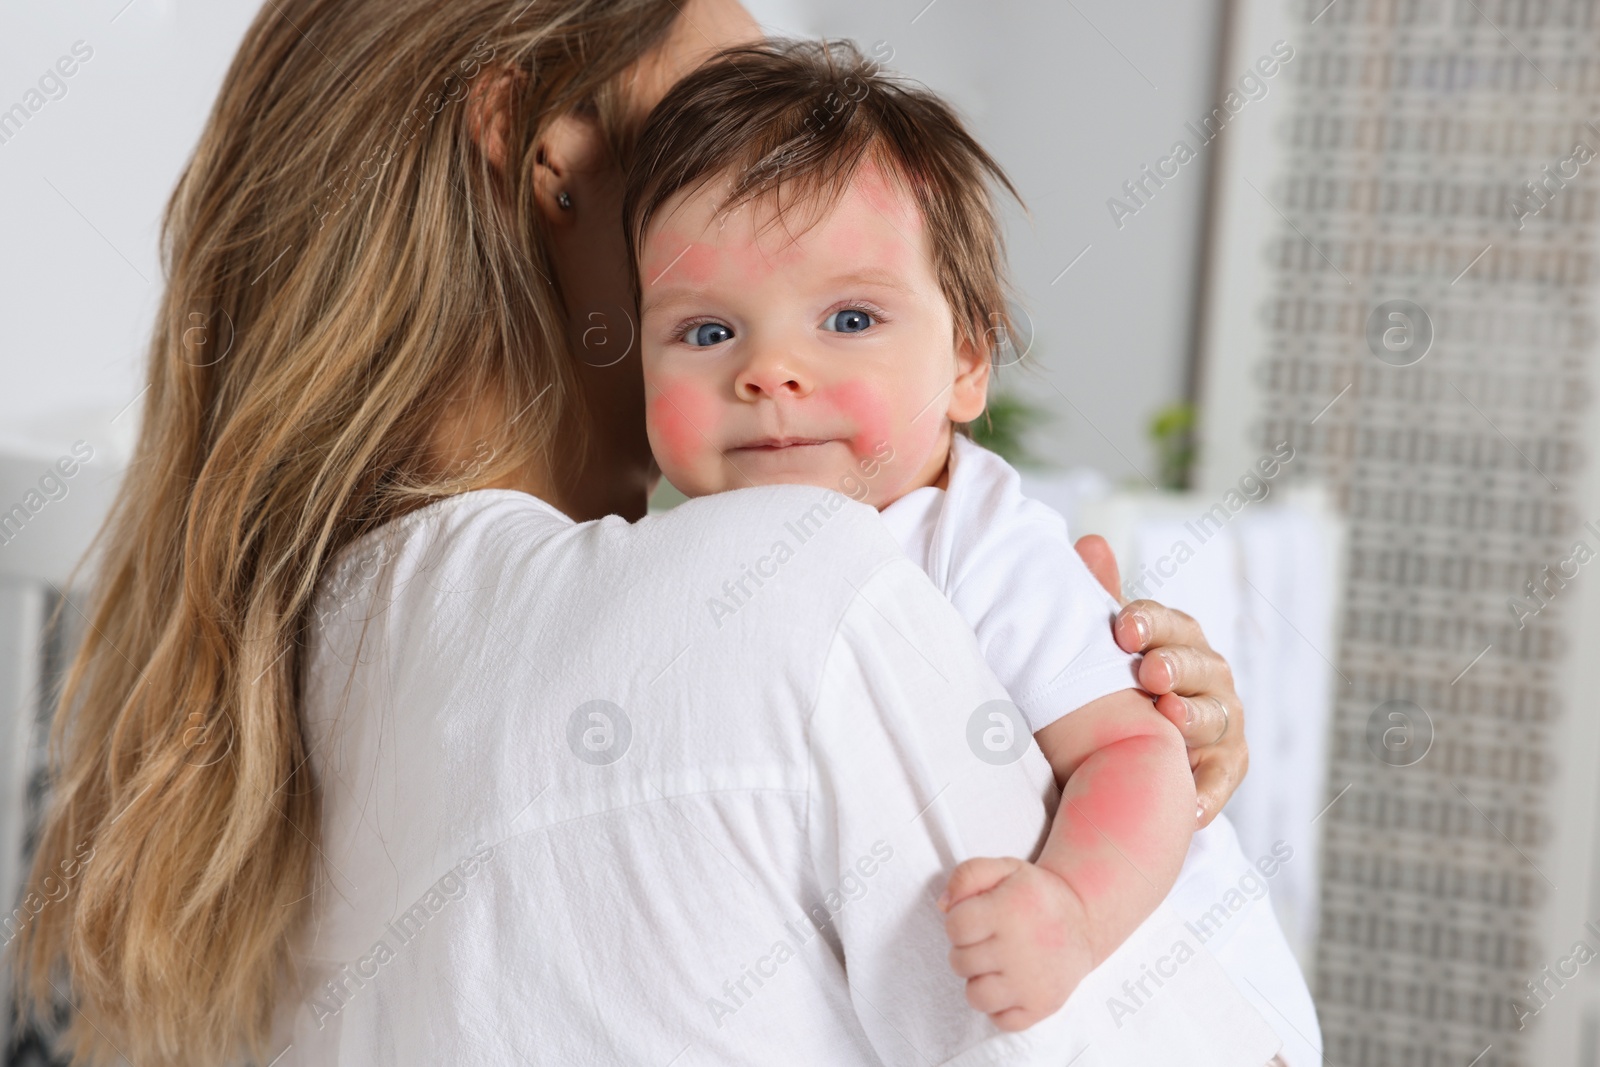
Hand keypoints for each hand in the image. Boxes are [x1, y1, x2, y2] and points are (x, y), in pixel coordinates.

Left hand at [937, 856, 1093, 1031]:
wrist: (1084, 920)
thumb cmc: (1036, 895)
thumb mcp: (1004, 869)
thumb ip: (967, 876)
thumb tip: (943, 906)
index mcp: (1008, 911)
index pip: (954, 927)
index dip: (958, 922)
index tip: (976, 919)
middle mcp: (1020, 950)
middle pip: (960, 962)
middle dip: (967, 950)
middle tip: (989, 940)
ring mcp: (1031, 983)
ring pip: (975, 997)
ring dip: (979, 981)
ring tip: (996, 965)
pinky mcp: (1042, 1006)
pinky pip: (1000, 1020)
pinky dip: (1000, 1006)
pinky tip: (1010, 984)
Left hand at [1075, 535, 1246, 827]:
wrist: (1137, 751)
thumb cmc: (1124, 685)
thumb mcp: (1113, 645)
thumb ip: (1104, 597)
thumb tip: (1090, 541)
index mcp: (1181, 640)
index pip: (1171, 624)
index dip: (1149, 624)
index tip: (1123, 629)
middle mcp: (1209, 676)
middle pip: (1199, 665)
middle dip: (1175, 666)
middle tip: (1150, 673)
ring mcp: (1222, 721)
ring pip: (1215, 716)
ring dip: (1193, 717)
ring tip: (1169, 718)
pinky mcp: (1226, 767)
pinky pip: (1220, 781)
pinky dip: (1206, 793)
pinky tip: (1188, 805)